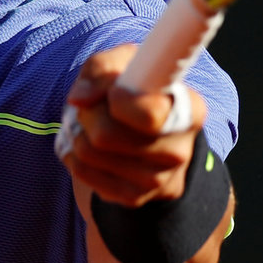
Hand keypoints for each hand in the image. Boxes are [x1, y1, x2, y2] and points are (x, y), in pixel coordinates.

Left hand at [59, 43, 203, 207]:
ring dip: (78, 132)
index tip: (113, 93)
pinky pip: (82, 171)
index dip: (117, 99)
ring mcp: (157, 180)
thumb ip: (101, 68)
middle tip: (95, 106)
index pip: (148, 113)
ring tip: (91, 123)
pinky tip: (88, 144)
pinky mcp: (133, 197)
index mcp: (189, 111)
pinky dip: (73, 153)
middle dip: (89, 113)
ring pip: (89, 152)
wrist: (147, 137)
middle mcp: (179, 150)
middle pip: (105, 134)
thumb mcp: (126, 64)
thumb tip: (80, 99)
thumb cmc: (136, 90)